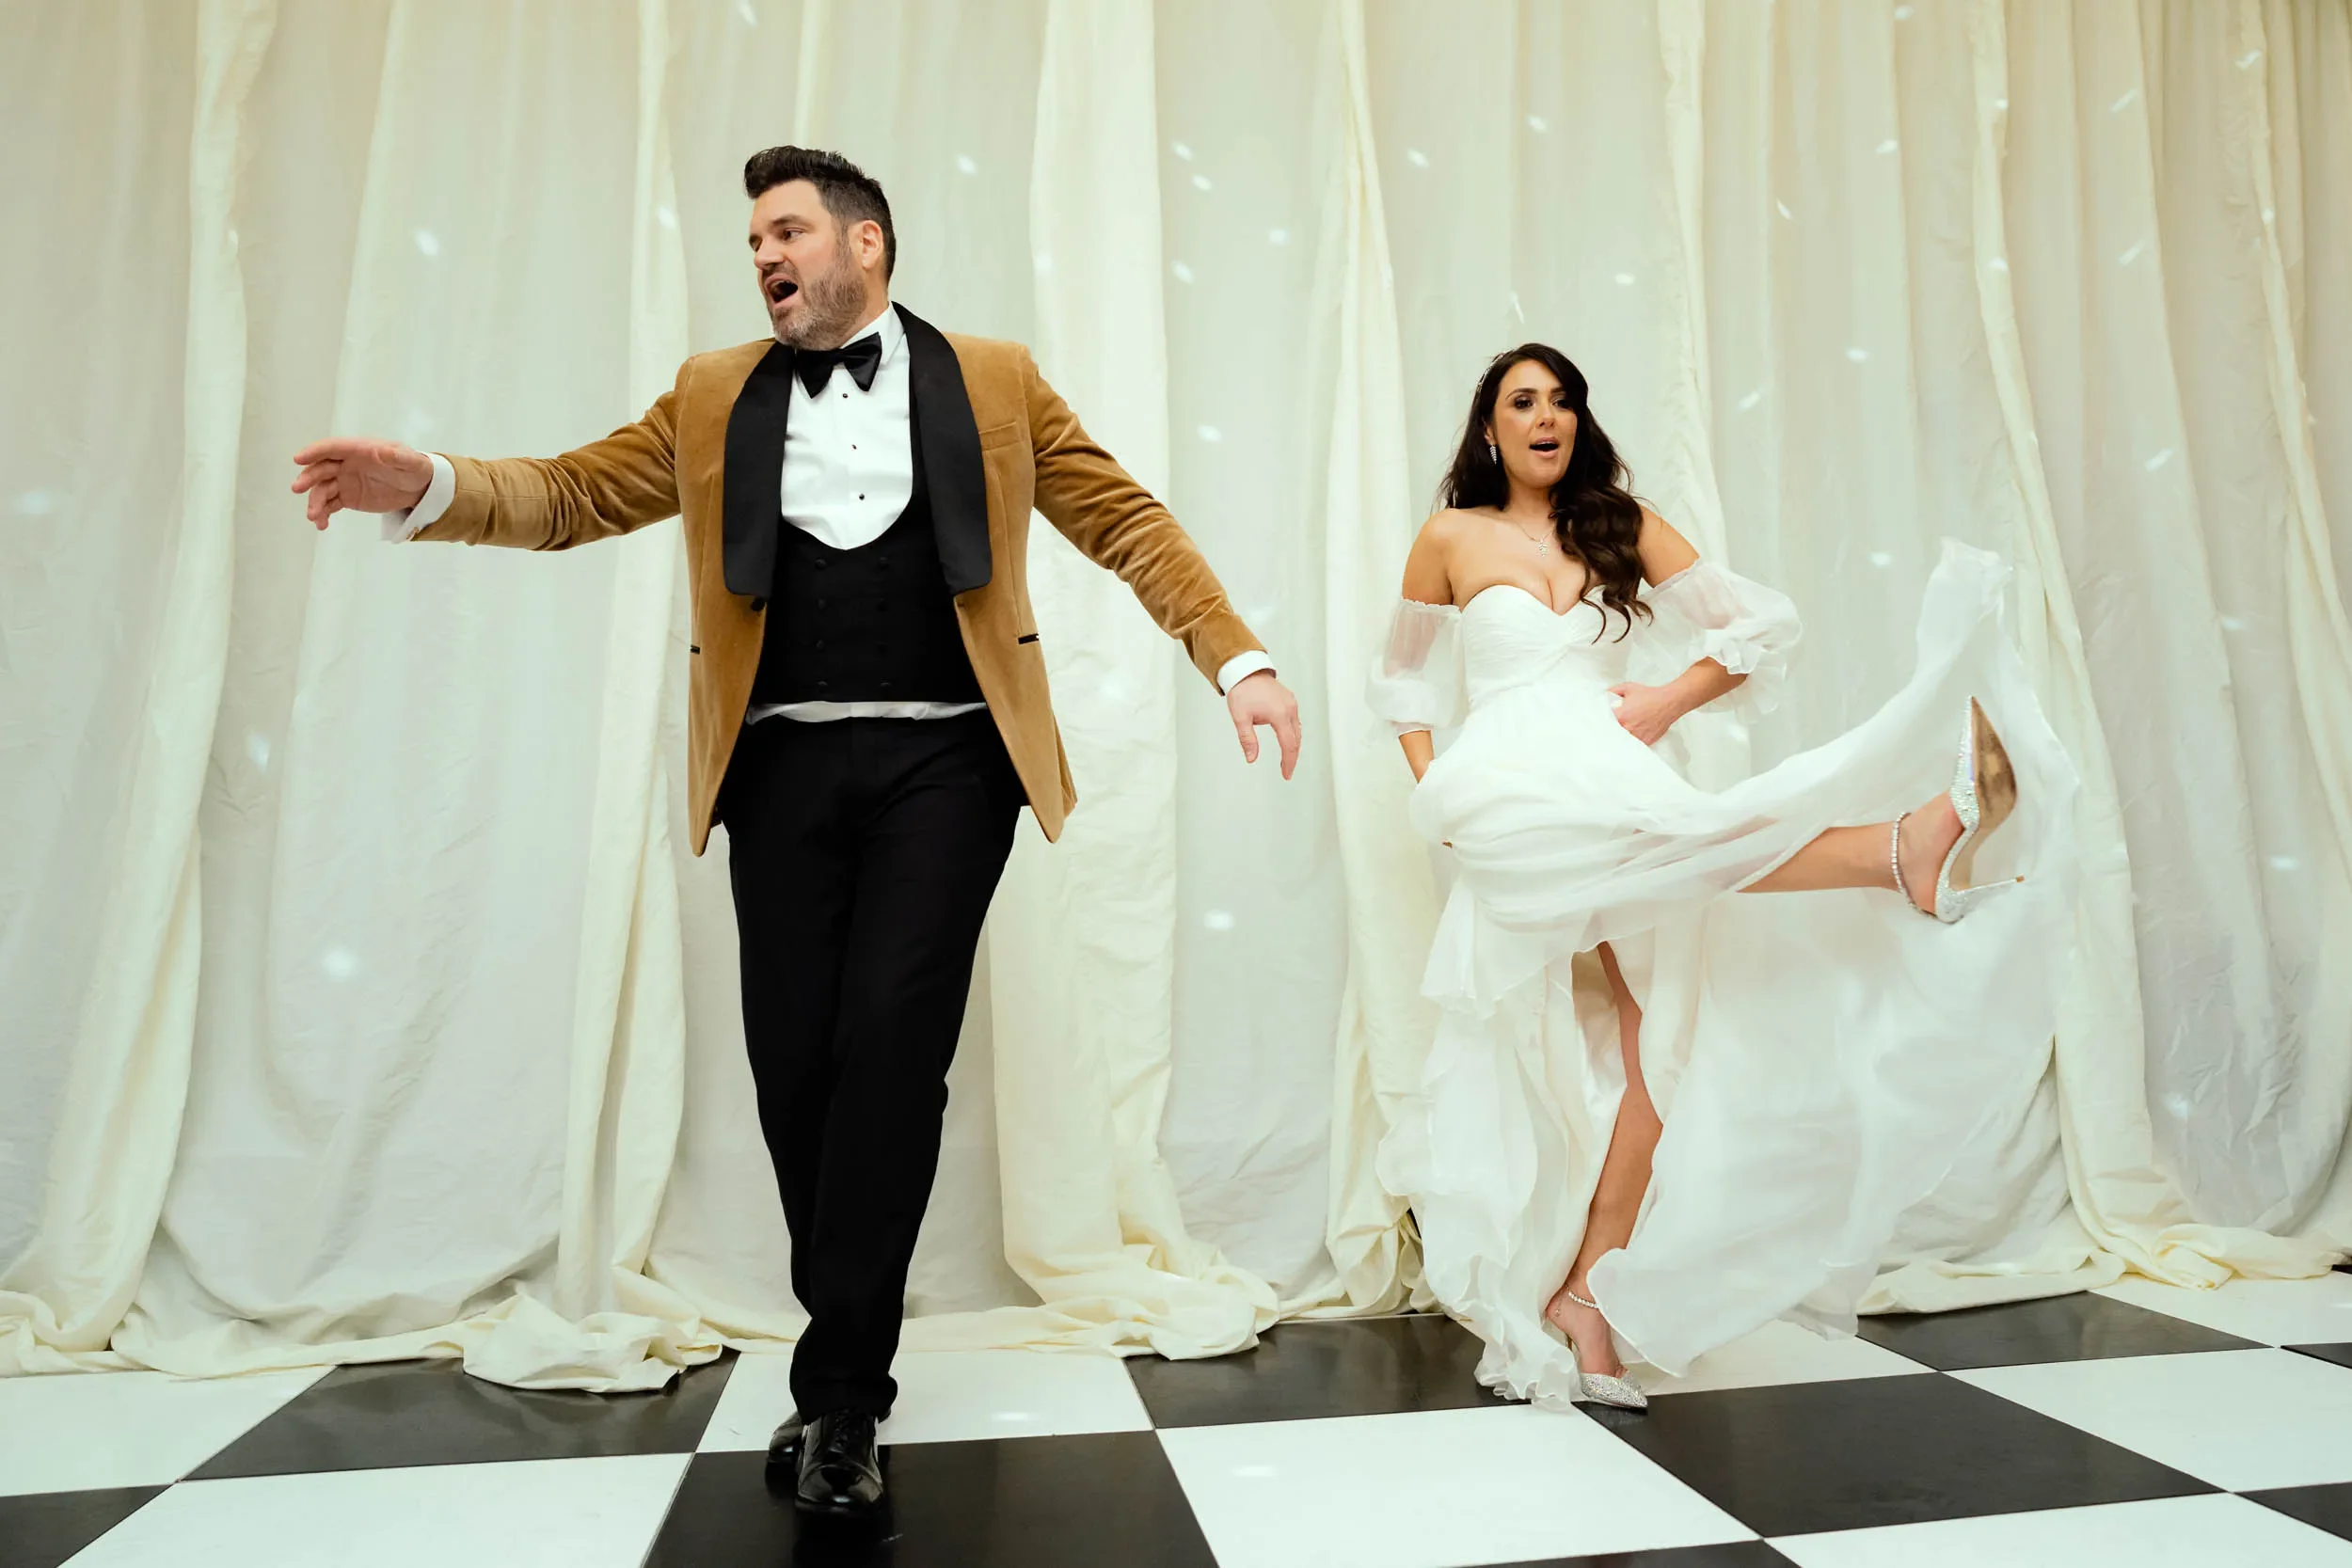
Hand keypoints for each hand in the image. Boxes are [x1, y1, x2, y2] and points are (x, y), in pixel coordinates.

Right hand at [290, 438, 434, 528]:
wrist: (418, 488)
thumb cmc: (414, 468)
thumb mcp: (411, 462)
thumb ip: (398, 457)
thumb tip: (384, 451)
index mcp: (359, 450)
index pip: (332, 448)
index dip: (315, 452)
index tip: (298, 459)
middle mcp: (346, 464)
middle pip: (321, 469)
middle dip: (309, 478)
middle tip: (297, 489)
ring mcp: (344, 481)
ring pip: (323, 490)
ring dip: (315, 502)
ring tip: (314, 517)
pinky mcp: (347, 497)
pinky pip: (330, 505)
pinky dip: (323, 514)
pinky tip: (321, 525)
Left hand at [1228, 670, 1301, 779]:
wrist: (1245, 671)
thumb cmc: (1242, 692)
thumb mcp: (1240, 718)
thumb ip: (1247, 740)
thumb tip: (1251, 759)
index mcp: (1279, 714)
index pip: (1288, 745)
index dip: (1288, 762)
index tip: (1286, 774)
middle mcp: (1290, 709)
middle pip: (1296, 740)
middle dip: (1292, 757)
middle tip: (1287, 771)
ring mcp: (1292, 703)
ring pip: (1298, 731)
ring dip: (1294, 746)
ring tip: (1287, 759)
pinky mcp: (1290, 700)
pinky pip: (1295, 721)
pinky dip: (1293, 733)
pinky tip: (1287, 740)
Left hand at [1606, 682, 1684, 745]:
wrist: (1669, 702)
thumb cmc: (1650, 695)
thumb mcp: (1628, 688)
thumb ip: (1612, 691)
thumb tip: (1603, 696)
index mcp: (1620, 716)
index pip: (1603, 723)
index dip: (1599, 725)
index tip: (1598, 726)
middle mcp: (1627, 728)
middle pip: (1611, 735)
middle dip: (1608, 733)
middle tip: (1607, 732)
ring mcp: (1636, 736)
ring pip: (1622, 742)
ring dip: (1619, 740)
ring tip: (1618, 738)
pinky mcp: (1645, 742)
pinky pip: (1634, 746)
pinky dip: (1630, 744)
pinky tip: (1629, 740)